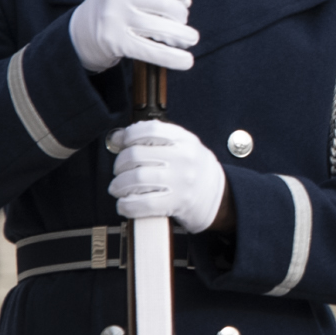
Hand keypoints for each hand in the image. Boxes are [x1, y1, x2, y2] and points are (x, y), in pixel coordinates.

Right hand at [70, 0, 196, 73]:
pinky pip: (152, 51)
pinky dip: (174, 57)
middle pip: (165, 3)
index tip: (185, 0)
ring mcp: (115, 19)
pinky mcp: (115, 42)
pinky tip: (187, 61)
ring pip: (162, 26)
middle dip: (181, 14)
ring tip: (191, 38)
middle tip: (184, 23)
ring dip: (183, 34)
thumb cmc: (111, 10)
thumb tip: (185, 2)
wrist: (77, 34)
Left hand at [106, 120, 226, 232]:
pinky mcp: (177, 203)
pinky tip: (124, 204)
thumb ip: (152, 139)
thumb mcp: (182, 146)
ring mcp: (181, 181)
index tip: (124, 144)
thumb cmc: (194, 169)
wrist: (219, 196)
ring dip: (119, 185)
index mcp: (185, 140)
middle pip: (136, 155)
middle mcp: (184, 158)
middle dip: (120, 164)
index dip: (130, 135)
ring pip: (136, 178)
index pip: (150, 129)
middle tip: (119, 171)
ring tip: (118, 188)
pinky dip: (127, 205)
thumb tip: (117, 138)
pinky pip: (143, 204)